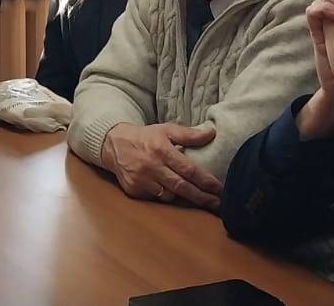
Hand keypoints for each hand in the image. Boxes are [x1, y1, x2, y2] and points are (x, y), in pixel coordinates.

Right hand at [99, 123, 221, 209]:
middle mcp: (151, 166)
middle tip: (216, 202)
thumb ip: (189, 134)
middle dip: (201, 196)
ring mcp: (141, 180)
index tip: (218, 188)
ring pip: (168, 196)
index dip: (205, 180)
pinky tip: (168, 190)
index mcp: (162, 150)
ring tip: (194, 196)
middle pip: (181, 187)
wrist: (114, 144)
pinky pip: (154, 198)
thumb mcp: (166, 130)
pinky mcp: (133, 189)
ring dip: (181, 196)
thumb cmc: (146, 137)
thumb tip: (212, 132)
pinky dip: (163, 195)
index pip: (188, 169)